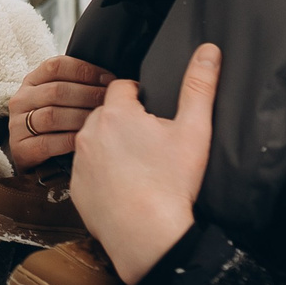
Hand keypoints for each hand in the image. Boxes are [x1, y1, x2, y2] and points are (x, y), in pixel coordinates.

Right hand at [6, 56, 115, 170]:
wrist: (32, 157)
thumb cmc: (54, 125)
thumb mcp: (59, 100)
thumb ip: (78, 87)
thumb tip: (115, 82)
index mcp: (32, 81)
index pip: (56, 66)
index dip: (85, 70)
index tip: (109, 79)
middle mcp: (21, 100)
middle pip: (56, 91)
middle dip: (88, 95)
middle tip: (110, 102)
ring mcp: (17, 124)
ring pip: (52, 116)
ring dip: (81, 118)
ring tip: (101, 122)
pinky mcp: (21, 148)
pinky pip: (48, 143)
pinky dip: (70, 140)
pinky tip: (87, 140)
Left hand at [70, 44, 218, 284]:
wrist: (149, 234)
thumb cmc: (172, 182)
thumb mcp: (194, 130)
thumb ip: (200, 86)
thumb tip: (209, 50)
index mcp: (116, 113)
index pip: (122, 87)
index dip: (139, 96)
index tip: (152, 111)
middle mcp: (89, 132)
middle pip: (105, 114)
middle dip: (124, 121)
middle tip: (148, 140)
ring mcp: (78, 161)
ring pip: (94, 142)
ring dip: (111, 146)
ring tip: (138, 163)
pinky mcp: (76, 187)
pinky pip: (87, 171)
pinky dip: (102, 173)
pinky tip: (124, 184)